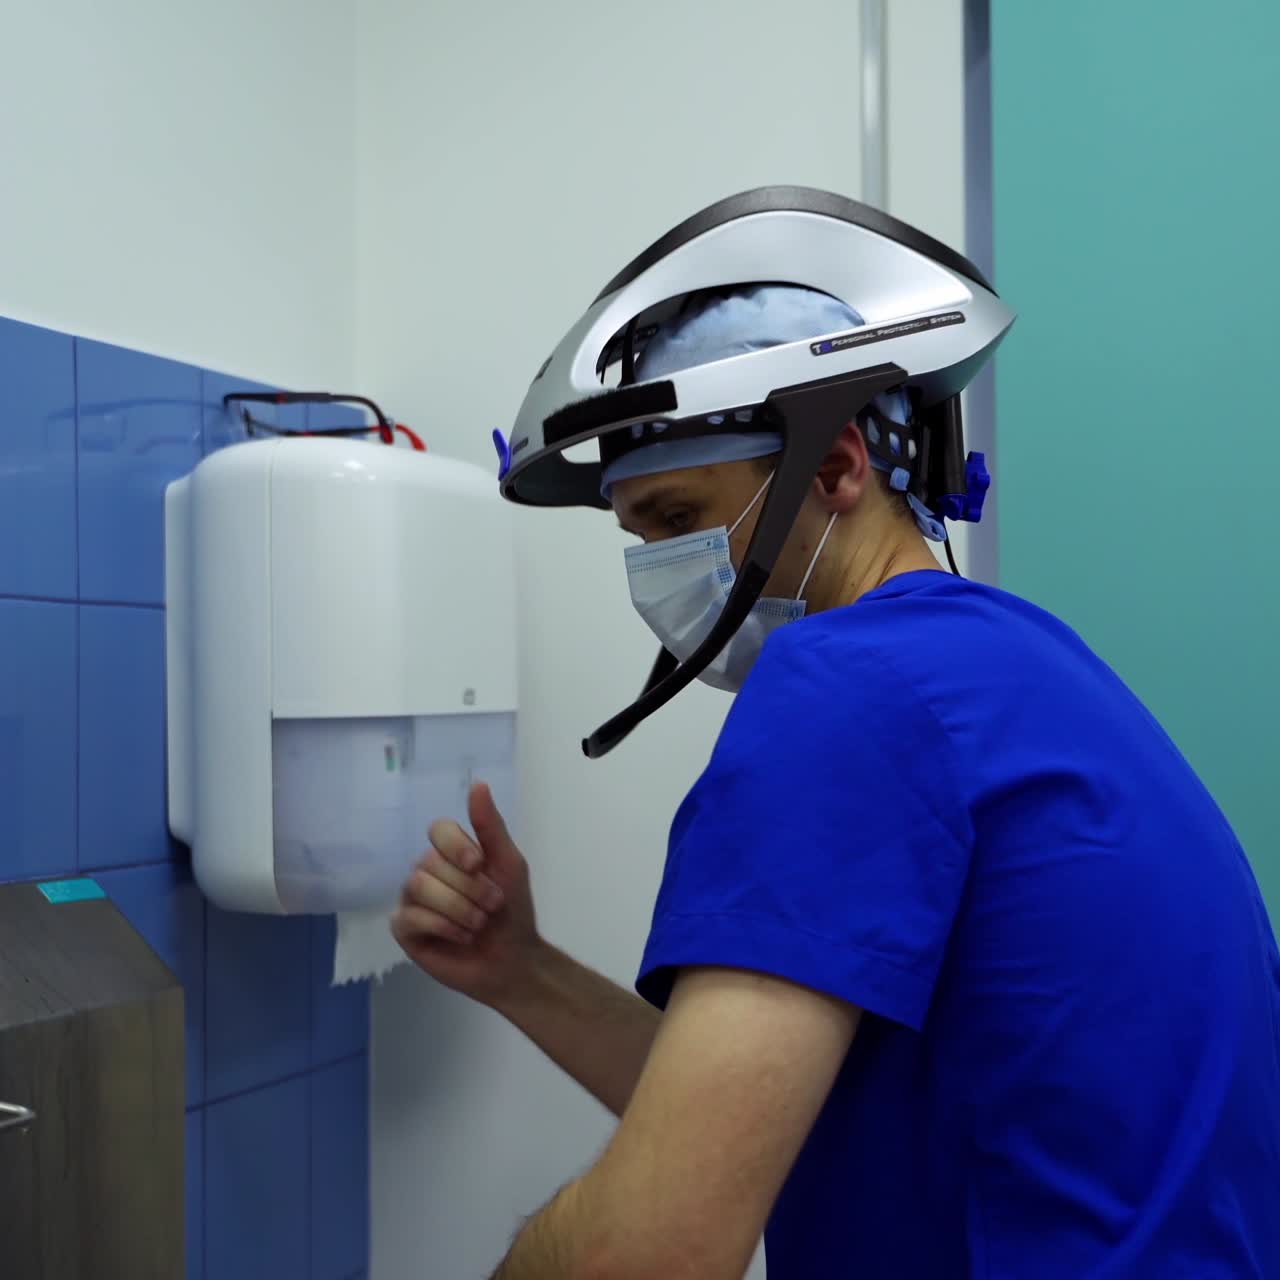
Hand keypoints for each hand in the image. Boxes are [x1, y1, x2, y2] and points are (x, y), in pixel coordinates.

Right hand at [391, 781, 541, 1007]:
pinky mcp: (405, 930)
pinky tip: (461, 937)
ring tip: (478, 923)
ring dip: (458, 908)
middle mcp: (427, 872)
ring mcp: (413, 900)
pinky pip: (410, 917)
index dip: (455, 845)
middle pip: (430, 862)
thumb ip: (490, 826)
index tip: (479, 864)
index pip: (438, 830)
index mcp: (451, 853)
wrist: (513, 959)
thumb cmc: (513, 910)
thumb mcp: (509, 863)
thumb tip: (477, 783)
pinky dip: (443, 927)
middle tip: (492, 906)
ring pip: (418, 887)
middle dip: (469, 888)